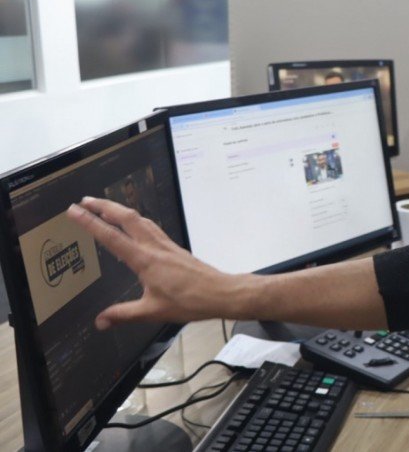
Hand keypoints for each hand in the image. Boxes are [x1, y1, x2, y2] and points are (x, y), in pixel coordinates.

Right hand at [67, 197, 244, 329]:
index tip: (75, 210)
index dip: (90, 222)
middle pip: (127, 217)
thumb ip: (124, 315)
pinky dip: (137, 221)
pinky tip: (135, 225)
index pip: (111, 237)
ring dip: (121, 211)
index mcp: (145, 260)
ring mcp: (166, 245)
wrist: (220, 293)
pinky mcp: (175, 248)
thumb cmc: (190, 302)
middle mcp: (155, 247)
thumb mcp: (153, 311)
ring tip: (106, 207)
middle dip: (104, 206)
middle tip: (85, 200)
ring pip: (140, 220)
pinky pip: (152, 228)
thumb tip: (101, 321)